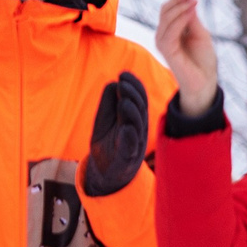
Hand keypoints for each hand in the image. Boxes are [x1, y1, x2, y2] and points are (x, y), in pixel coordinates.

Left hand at [82, 72, 148, 196]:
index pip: (139, 97)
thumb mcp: (105, 118)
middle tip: (123, 83)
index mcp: (135, 117)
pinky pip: (131, 148)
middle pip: (140, 109)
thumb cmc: (108, 140)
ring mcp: (135, 144)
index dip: (134, 85)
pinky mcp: (127, 158)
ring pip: (137, 126)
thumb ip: (109, 101)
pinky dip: (129, 138)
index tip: (123, 74)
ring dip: (131, 113)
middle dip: (133, 95)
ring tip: (123, 102)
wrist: (106, 172)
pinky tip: (125, 129)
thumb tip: (114, 83)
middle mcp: (139, 129)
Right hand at [155, 0, 220, 117]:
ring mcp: (163, 41)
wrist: (205, 80)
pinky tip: (190, 13)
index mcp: (173, 27)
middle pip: (165, 9)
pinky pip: (170, 32)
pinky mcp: (166, 51)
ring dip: (179, 7)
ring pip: (166, 18)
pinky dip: (180, 20)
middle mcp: (165, 33)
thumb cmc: (203, 58)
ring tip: (193, 0)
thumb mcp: (200, 32)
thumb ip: (191, 17)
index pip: (171, 6)